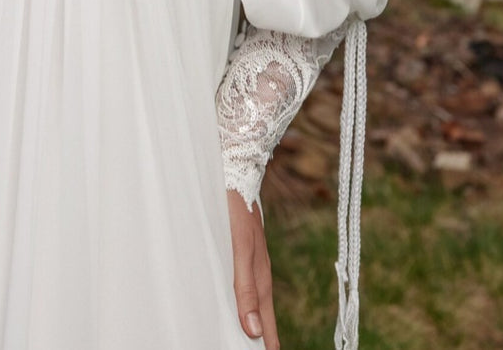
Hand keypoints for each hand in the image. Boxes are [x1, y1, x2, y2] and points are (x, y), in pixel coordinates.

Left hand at [228, 190, 278, 348]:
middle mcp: (257, 273)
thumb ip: (245, 288)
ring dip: (251, 320)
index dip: (268, 345)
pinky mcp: (239, 249)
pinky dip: (240, 299)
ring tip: (249, 338)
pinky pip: (242, 283)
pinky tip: (234, 301)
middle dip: (262, 337)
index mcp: (260, 279)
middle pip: (260, 315)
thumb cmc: (236, 208)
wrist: (234, 170)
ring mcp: (249, 261)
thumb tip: (254, 331)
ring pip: (251, 299)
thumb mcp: (240, 250)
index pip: (266, 324)